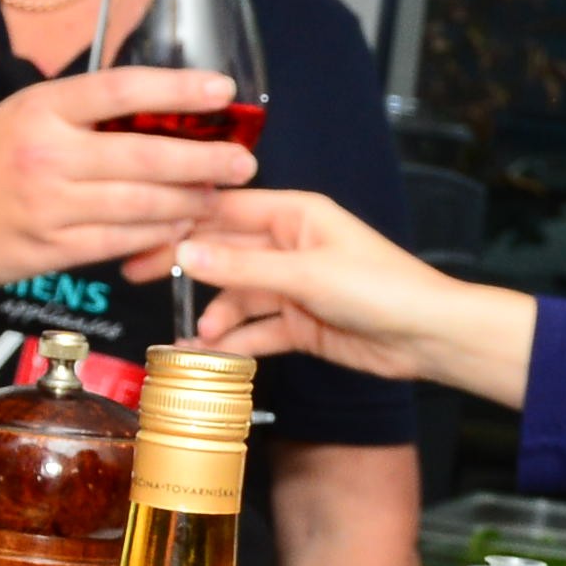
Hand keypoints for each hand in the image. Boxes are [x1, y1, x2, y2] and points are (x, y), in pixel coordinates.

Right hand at [0, 67, 253, 284]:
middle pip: (144, 154)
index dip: (178, 88)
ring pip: (139, 204)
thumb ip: (83, 116)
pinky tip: (180, 228)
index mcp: (42, 109)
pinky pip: (118, 243)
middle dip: (204, 160)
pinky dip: (155, 236)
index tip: (222, 90)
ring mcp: (49, 206)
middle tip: (242, 161)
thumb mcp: (25, 114)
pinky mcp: (49, 250)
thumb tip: (158, 116)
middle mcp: (47, 155)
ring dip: (188, 202)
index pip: (123, 89)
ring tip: (218, 195)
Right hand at [175, 187, 534, 402]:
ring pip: (238, 296)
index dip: (182, 220)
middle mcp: (291, 246)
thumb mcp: (305, 274)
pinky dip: (236, 342)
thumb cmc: (383, 289)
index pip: (226, 210)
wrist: (426, 336)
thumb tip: (186, 253)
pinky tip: (212, 354)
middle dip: (185, 267)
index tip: (141, 231)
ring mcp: (295, 286)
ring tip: (197, 337)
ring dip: (216, 315)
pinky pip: (258, 330)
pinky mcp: (302, 323)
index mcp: (296, 215)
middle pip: (225, 253)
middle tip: (138, 275)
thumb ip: (243, 268)